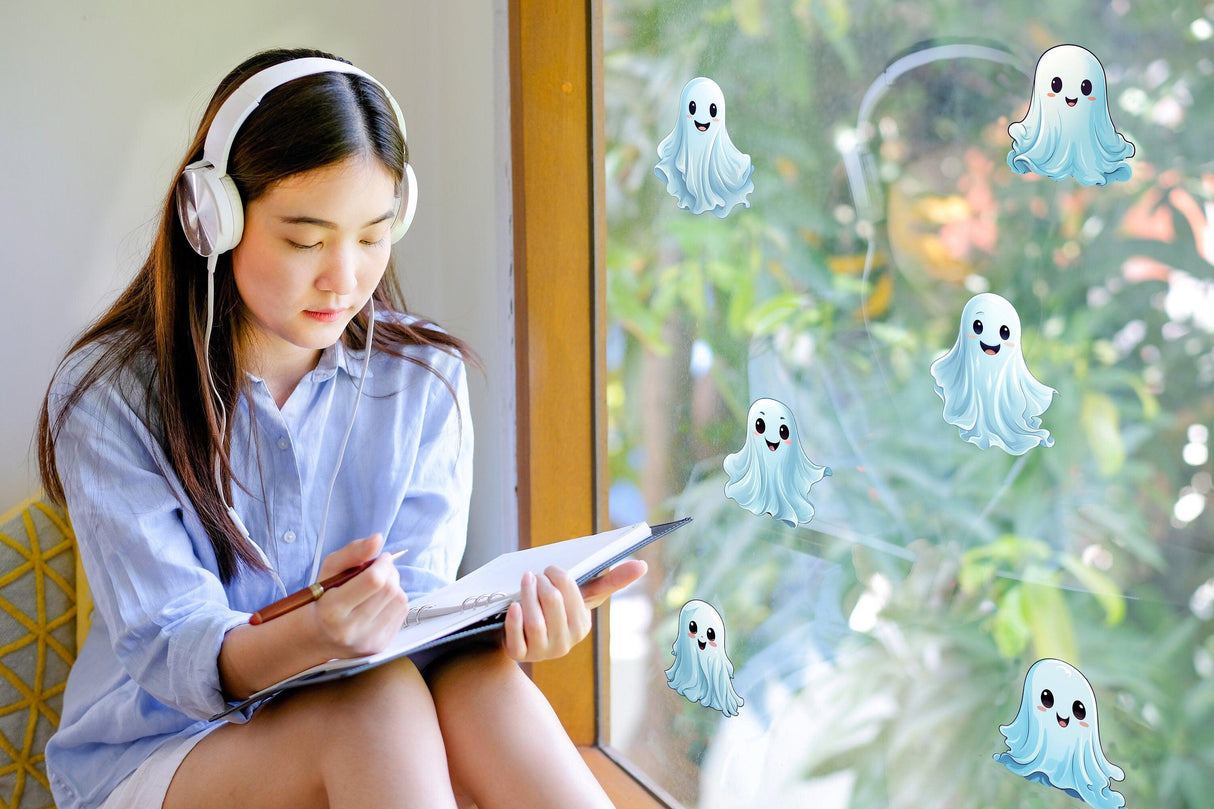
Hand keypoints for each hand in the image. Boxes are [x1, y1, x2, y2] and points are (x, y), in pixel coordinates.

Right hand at [309, 534, 409, 658]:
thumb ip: (353, 551)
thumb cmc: (324, 597)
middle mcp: (350, 630)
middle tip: (380, 569)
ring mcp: (367, 641)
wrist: (317, 636)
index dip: (383, 563)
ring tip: (379, 586)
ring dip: (395, 586)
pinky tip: (380, 602)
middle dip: (390, 572)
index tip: (380, 558)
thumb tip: (377, 539)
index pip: (373, 581)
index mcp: (332, 610)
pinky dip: (395, 601)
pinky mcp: (380, 647)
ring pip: (400, 601)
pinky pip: (402, 614)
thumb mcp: (330, 570)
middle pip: (389, 589)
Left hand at [502, 560, 646, 662]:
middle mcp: (565, 643)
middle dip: (542, 584)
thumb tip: (643, 565)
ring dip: (527, 595)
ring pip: (535, 622)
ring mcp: (542, 652)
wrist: (522, 635)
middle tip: (534, 574)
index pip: (574, 596)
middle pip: (553, 605)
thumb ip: (612, 581)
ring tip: (525, 580)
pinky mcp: (520, 656)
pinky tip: (513, 606)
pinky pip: (516, 639)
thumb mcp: (581, 596)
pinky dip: (514, 621)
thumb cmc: (557, 610)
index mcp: (582, 627)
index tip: (550, 568)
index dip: (559, 576)